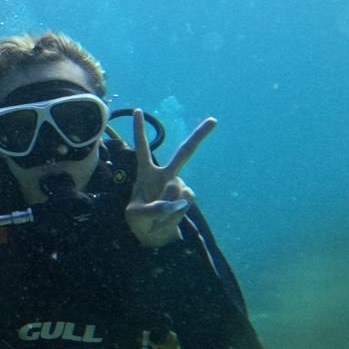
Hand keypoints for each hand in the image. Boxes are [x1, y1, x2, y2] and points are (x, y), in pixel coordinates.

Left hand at [125, 110, 214, 247]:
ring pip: (176, 191)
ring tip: (157, 217)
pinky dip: (174, 212)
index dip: (139, 131)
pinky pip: (184, 202)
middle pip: (184, 153)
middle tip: (214, 120)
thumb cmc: (139, 222)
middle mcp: (165, 174)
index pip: (142, 148)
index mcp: (146, 172)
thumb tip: (175, 203)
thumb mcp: (135, 216)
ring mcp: (178, 185)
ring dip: (165, 207)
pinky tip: (169, 217)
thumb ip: (152, 209)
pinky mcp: (187, 197)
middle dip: (199, 136)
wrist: (153, 236)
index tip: (137, 111)